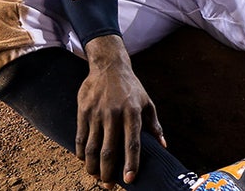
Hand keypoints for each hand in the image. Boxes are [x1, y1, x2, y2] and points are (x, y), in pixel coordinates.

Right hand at [77, 36, 163, 185]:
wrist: (109, 66)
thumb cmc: (131, 87)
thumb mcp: (147, 103)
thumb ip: (154, 125)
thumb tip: (163, 146)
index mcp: (133, 113)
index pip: (132, 143)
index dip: (131, 163)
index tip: (129, 180)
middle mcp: (114, 114)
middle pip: (109, 150)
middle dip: (108, 172)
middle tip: (108, 186)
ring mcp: (96, 113)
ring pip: (92, 147)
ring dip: (92, 167)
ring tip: (96, 177)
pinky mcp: (83, 111)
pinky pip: (81, 137)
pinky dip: (81, 153)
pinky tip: (85, 161)